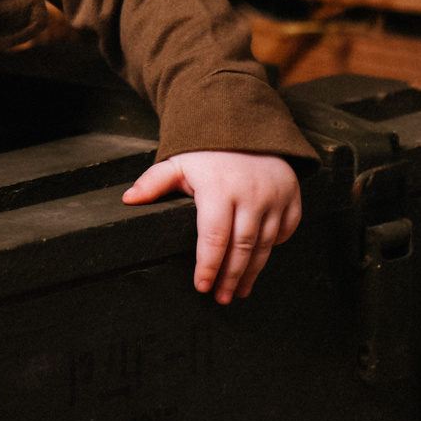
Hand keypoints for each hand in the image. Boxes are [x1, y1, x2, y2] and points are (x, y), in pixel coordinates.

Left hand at [122, 151, 301, 302]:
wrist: (246, 123)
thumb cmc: (207, 149)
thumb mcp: (179, 162)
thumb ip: (155, 182)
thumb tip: (128, 200)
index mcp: (219, 188)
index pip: (214, 238)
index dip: (208, 266)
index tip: (201, 286)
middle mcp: (251, 194)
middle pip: (241, 248)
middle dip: (230, 277)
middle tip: (221, 298)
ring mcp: (275, 196)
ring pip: (265, 245)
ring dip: (252, 271)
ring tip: (239, 290)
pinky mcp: (292, 196)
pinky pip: (286, 230)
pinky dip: (273, 247)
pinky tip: (259, 261)